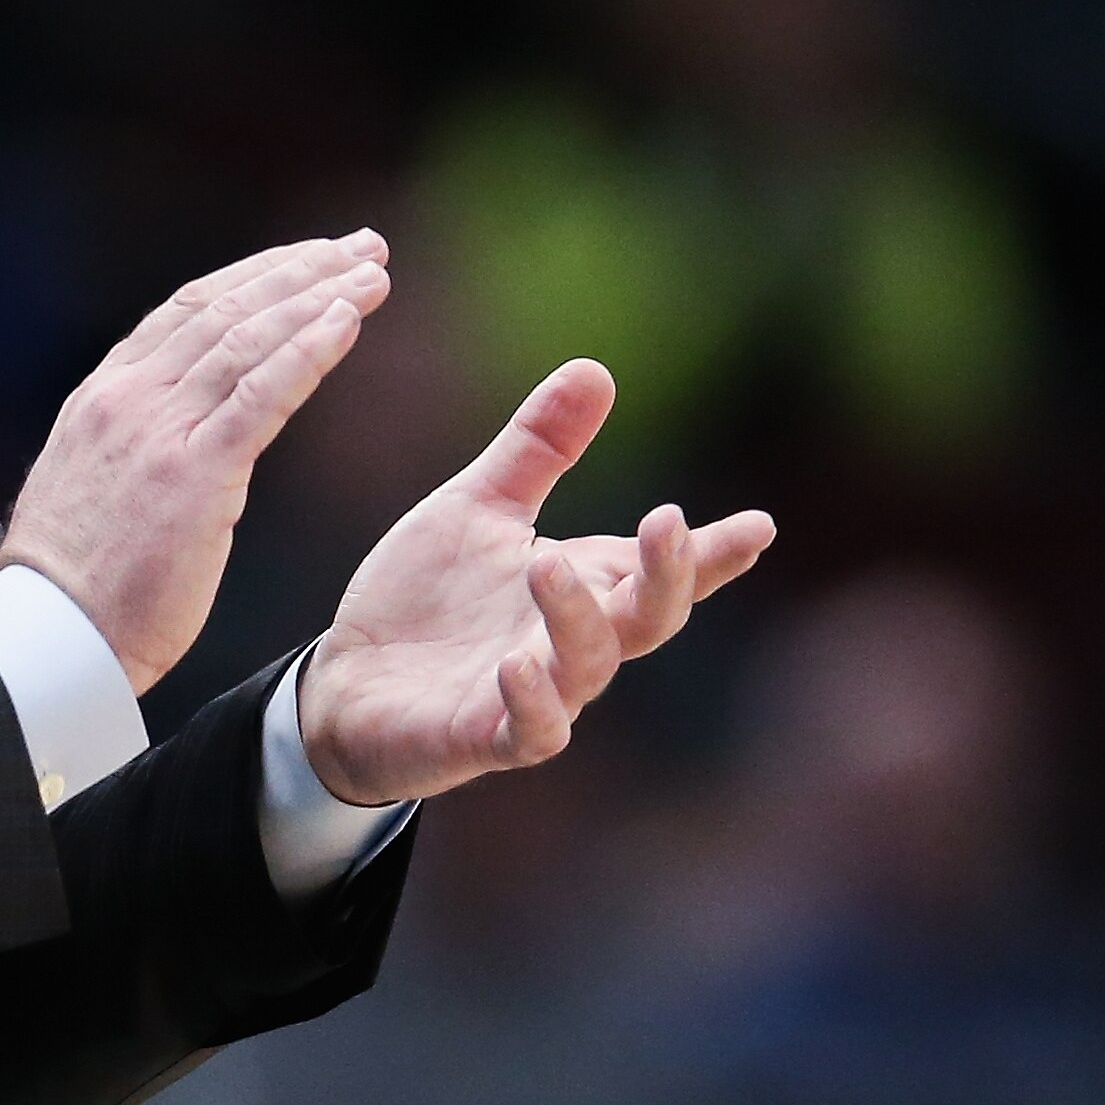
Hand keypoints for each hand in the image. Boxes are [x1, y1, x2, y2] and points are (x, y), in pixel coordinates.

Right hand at [0, 233, 390, 690]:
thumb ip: (133, 440)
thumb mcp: (90, 481)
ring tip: (369, 276)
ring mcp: (158, 429)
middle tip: (360, 247)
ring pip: (249, 338)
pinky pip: (262, 394)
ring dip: (318, 297)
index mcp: (104, 395)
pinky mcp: (192, 472)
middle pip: (227, 308)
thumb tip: (172, 427)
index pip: (188, 309)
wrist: (51, 633)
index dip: (256, 276)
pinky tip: (347, 323)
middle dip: (301, 270)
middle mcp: (129, 396)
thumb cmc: (76, 581)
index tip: (307, 259)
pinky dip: (308, 350)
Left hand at [298, 358, 773, 805]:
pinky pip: (530, 732)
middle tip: (669, 520)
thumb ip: (538, 450)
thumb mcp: (476, 508)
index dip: (712, 552)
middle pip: (647, 617)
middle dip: (668, 574)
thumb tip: (596, 367)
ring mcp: (534, 693)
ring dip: (577, 617)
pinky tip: (516, 664)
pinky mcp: (484, 737)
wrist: (344, 680)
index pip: (660, 569)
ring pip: (588, 666)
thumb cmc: (424, 600)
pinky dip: (533, 702)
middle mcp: (570, 641)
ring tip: (546, 565)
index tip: (760, 525)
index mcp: (580, 584)